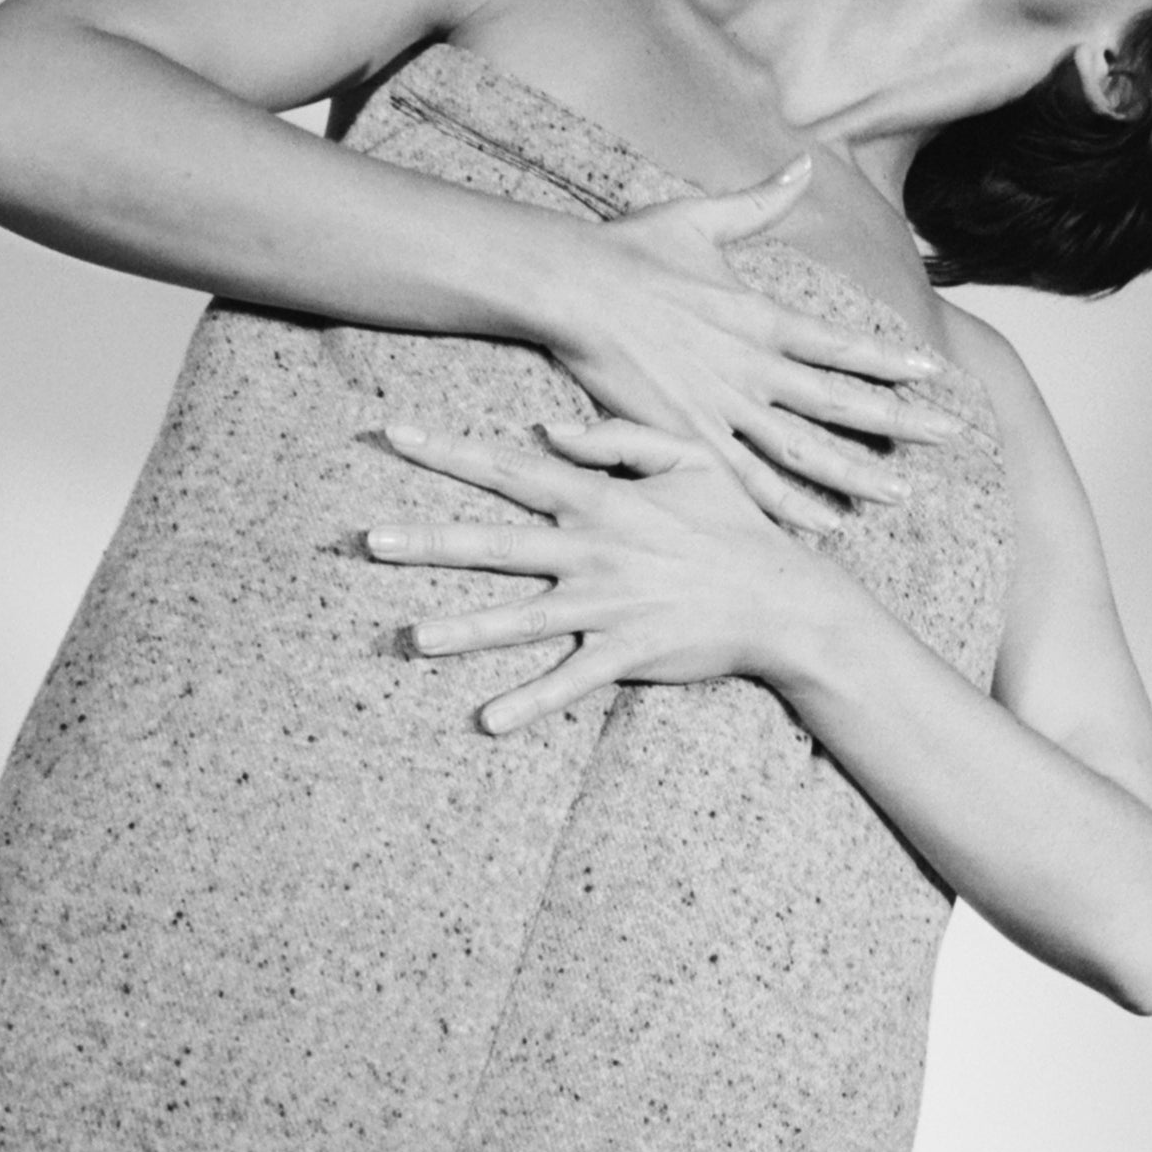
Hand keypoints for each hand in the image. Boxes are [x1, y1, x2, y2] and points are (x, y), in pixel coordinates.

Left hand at [365, 417, 846, 733]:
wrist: (783, 596)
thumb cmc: (732, 523)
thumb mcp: (687, 458)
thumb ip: (615, 438)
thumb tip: (546, 429)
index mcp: (599, 501)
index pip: (510, 469)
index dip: (451, 450)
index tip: (396, 435)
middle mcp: (592, 551)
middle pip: (495, 543)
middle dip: (429, 541)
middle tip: (367, 541)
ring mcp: (607, 605)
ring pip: (521, 618)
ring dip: (465, 630)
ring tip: (412, 639)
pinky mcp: (626, 653)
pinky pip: (569, 682)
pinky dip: (530, 704)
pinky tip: (488, 722)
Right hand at [544, 160, 957, 534]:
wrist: (573, 287)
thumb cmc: (630, 249)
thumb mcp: (702, 217)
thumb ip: (760, 203)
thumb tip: (803, 166)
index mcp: (762, 316)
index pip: (845, 345)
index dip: (893, 362)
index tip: (935, 376)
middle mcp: (754, 366)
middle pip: (842, 403)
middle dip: (900, 423)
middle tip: (949, 439)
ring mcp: (722, 407)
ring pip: (805, 450)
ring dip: (855, 474)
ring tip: (900, 495)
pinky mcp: (686, 438)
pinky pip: (746, 482)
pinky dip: (788, 507)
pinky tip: (823, 526)